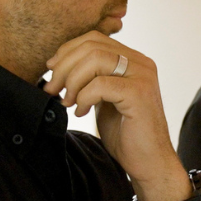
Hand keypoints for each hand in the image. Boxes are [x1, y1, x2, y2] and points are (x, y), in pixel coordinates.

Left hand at [44, 34, 189, 200]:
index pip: (94, 38)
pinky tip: (82, 112)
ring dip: (72, 81)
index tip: (51, 71)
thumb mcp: (103, 98)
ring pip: (95, 59)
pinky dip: (84, 97)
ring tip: (68, 102)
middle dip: (64, 66)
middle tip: (53, 90)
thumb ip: (90, 78)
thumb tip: (56, 66)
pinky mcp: (139, 94)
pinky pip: (100, 85)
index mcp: (132, 59)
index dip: (67, 51)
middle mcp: (140, 62)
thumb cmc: (125, 133)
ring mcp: (142, 76)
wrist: (149, 161)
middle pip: (91, 45)